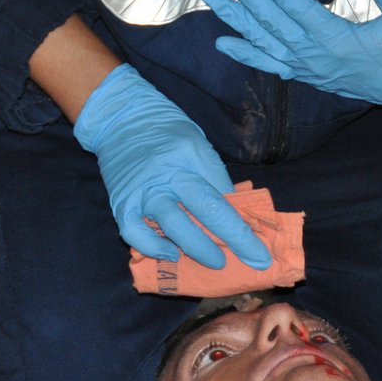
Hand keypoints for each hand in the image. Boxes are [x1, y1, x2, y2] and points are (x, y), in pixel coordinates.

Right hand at [74, 64, 271, 269]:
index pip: (221, 198)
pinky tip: (170, 253)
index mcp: (189, 157)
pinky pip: (134, 233)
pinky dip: (152, 247)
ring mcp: (142, 191)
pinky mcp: (121, 203)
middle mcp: (166, 175)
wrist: (122, 118)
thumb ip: (214, 178)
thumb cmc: (167, 132)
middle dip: (228, 242)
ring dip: (196, 247)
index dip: (242, 231)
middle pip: (202, 212)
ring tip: (214, 260)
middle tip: (245, 262)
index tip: (260, 255)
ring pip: (171, 225)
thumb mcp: (198, 144)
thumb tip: (233, 215)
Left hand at [204, 0, 381, 111]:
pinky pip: (271, 65)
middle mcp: (315, 56)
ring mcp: (309, 69)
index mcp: (336, 39)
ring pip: (263, 42)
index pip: (292, 4)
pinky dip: (246, 54)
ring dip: (235, 18)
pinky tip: (222, 43)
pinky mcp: (309, 76)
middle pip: (270, 19)